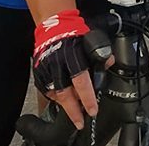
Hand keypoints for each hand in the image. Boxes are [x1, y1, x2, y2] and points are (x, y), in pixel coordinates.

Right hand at [32, 9, 96, 129]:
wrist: (53, 26)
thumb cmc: (74, 34)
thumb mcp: (91, 40)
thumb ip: (100, 54)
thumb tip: (109, 63)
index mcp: (72, 55)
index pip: (81, 81)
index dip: (87, 97)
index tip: (92, 110)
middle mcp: (57, 63)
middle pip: (65, 93)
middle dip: (73, 110)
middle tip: (81, 121)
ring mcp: (46, 68)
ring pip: (55, 94)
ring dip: (65, 106)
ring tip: (75, 113)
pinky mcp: (39, 72)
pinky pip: (47, 90)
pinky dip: (55, 97)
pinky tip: (63, 100)